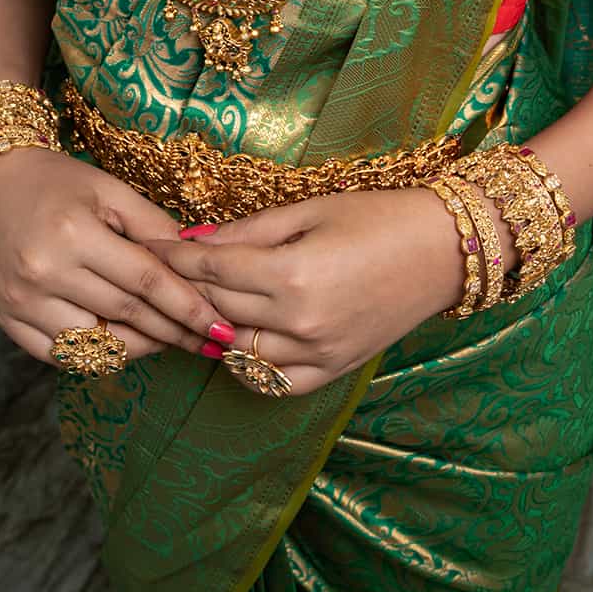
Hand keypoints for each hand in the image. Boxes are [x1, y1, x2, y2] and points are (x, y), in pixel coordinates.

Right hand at [0, 145, 231, 368]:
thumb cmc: (55, 180)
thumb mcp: (108, 189)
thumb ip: (152, 225)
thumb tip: (196, 257)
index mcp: (75, 234)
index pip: (145, 281)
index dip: (187, 306)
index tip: (219, 325)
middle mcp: (45, 273)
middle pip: (124, 315)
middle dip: (173, 331)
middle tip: (207, 341)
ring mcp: (22, 303)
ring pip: (94, 345)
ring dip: (139, 348)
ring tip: (171, 341)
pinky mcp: (7, 321)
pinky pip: (60, 356)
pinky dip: (96, 357)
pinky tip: (124, 346)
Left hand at [165, 185, 505, 395]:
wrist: (444, 251)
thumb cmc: (379, 217)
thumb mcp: (309, 210)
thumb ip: (249, 231)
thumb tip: (194, 240)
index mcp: (293, 274)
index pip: (212, 270)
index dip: (174, 257)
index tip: (148, 246)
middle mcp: (300, 323)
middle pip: (217, 309)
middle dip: (183, 290)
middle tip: (158, 274)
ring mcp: (317, 354)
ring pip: (239, 353)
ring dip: (212, 328)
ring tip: (195, 306)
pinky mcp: (334, 371)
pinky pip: (274, 381)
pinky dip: (250, 365)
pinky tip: (241, 339)